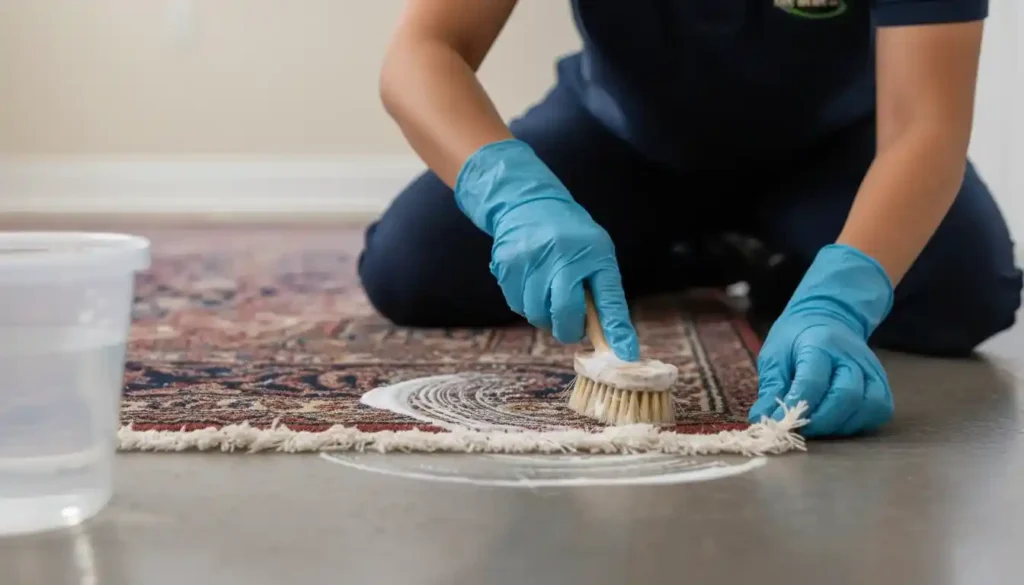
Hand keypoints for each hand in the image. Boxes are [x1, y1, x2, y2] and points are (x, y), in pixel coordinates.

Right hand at [453, 139, 638, 359]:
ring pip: (536, 315)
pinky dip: (526, 304)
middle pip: (564, 314)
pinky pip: (517, 305)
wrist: (527, 203)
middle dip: (568, 329)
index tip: (626, 355)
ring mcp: (531, 260)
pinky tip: (531, 284)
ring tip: (549, 294)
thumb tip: (615, 341)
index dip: (616, 330)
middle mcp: (562, 255)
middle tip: (570, 324)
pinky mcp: (506, 265)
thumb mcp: (596, 255)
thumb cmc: (570, 235)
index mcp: (593, 253)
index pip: (608, 298)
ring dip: (545, 316)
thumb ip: (604, 295)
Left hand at [749, 245, 894, 436]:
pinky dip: (858, 422)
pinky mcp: (882, 383)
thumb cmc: (796, 338)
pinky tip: (837, 421)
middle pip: (846, 396)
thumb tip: (761, 420)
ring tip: (817, 425)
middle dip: (820, 420)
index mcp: (821, 344)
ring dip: (840, 425)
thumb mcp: (775, 356)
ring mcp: (872, 370)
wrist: (828, 317)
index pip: (813, 381)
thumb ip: (772, 389)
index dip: (796, 406)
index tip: (780, 423)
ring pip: (868, 406)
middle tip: (799, 428)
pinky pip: (878, 410)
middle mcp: (852, 356)